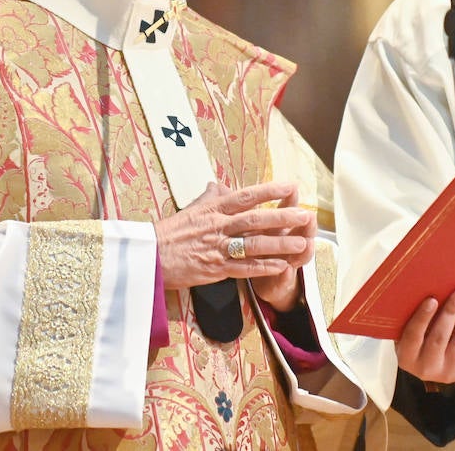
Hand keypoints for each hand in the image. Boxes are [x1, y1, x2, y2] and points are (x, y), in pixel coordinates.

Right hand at [155, 181, 313, 299]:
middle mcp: (217, 226)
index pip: (246, 196)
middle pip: (255, 219)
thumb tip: (217, 185)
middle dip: (282, 217)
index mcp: (213, 209)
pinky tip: (281, 266)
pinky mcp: (215, 268)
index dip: (269, 191)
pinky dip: (263, 267)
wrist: (149, 256)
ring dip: (279, 244)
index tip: (290, 186)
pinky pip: (243, 268)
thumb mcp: (190, 209)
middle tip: (305, 215)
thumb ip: (208, 198)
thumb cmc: (168, 233)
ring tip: (300, 242)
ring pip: (253, 244)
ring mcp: (217, 248)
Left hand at [249, 183, 316, 311]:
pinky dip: (284, 274)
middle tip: (309, 215)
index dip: (289, 199)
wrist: (260, 279)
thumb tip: (218, 185)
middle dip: (304, 222)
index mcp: (276, 225)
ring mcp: (286, 260)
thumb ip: (237, 206)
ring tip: (306, 244)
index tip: (292, 188)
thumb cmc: (252, 246)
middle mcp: (285, 240)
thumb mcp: (243, 224)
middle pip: (300, 230)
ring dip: (303, 248)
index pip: (286, 209)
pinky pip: (283, 278)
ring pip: (299, 254)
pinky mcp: (280, 280)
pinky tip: (286, 270)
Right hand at [395, 291, 454, 384]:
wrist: (430, 367)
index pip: (413, 335)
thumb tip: (429, 289)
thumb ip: (412, 317)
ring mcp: (449, 371)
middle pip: (439, 338)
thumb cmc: (418, 341)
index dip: (423, 317)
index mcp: (407, 357)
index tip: (432, 300)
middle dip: (450, 313)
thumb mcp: (407, 333)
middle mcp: (427, 367)